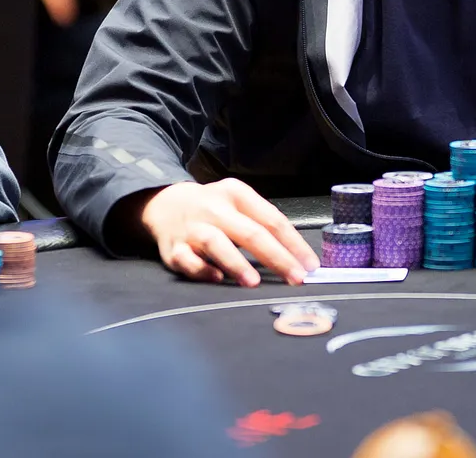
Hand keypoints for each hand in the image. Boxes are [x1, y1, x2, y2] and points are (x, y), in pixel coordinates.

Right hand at [137, 180, 319, 286]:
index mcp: (236, 194)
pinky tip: (217, 278)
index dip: (293, 243)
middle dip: (276, 257)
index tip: (310, 264)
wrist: (165, 203)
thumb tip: (297, 256)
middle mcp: (215, 208)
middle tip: (296, 277)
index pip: (271, 219)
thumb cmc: (213, 208)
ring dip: (236, 263)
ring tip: (254, 282)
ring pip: (216, 243)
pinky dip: (202, 270)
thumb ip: (262, 223)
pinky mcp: (173, 248)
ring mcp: (192, 228)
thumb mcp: (238, 203)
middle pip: (250, 232)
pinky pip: (187, 260)